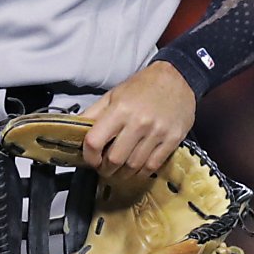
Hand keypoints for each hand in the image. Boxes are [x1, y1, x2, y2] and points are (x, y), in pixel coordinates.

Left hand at [79, 62, 196, 181]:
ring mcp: (157, 133)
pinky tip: (136, 170)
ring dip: (123, 174)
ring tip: (118, 172)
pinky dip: (141, 173)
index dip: (89, 156)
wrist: (177, 79)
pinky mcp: (172, 140)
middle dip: (106, 169)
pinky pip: (153, 165)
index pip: (95, 142)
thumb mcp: (113, 95)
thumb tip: (76, 129)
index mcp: (119, 110)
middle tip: (104, 169)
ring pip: (133, 165)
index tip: (90, 160)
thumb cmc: (143, 87)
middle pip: (115, 159)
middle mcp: (138, 123)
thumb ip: (94, 113)